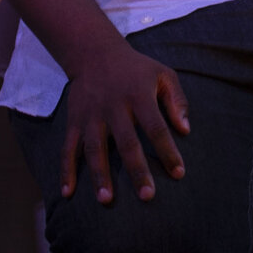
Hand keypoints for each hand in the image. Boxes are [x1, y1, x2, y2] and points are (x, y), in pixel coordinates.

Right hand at [60, 37, 192, 204]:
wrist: (95, 52)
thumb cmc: (136, 69)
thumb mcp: (163, 74)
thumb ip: (177, 100)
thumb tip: (186, 130)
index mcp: (139, 96)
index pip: (156, 127)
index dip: (168, 151)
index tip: (179, 173)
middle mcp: (114, 107)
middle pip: (126, 142)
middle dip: (137, 170)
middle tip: (147, 196)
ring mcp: (91, 116)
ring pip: (95, 149)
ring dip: (99, 175)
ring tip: (106, 199)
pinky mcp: (74, 121)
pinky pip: (68, 148)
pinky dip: (66, 170)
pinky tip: (68, 192)